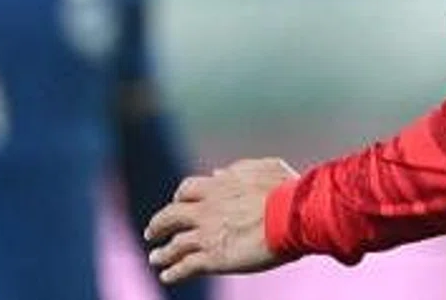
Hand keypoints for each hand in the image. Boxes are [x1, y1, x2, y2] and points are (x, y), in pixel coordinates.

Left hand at [145, 158, 299, 284]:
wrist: (293, 215)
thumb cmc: (287, 190)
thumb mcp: (264, 168)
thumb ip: (238, 169)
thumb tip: (217, 173)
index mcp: (218, 187)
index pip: (187, 190)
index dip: (179, 198)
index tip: (177, 202)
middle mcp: (206, 210)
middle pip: (170, 217)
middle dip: (158, 224)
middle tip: (152, 232)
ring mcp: (207, 235)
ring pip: (174, 245)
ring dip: (162, 253)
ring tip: (155, 258)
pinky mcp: (213, 258)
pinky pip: (185, 267)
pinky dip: (173, 272)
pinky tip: (167, 277)